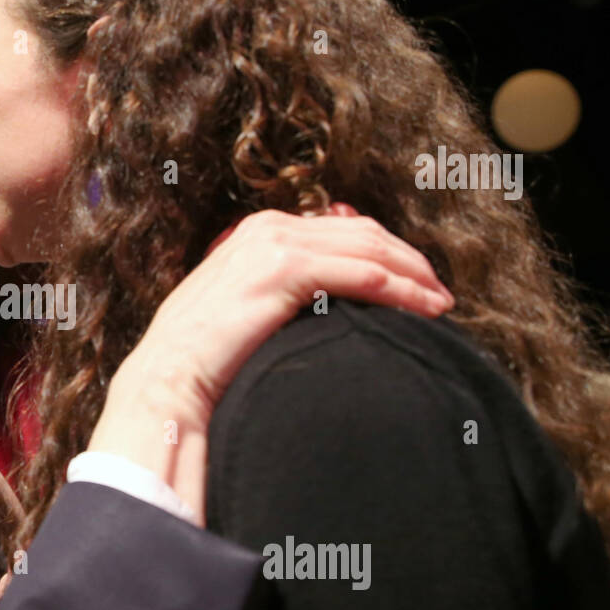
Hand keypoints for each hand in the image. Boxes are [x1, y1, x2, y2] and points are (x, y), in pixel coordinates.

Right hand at [88, 205, 452, 515]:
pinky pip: (360, 273)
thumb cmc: (203, 360)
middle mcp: (270, 229)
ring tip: (441, 303)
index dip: (388, 253)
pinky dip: (399, 289)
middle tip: (441, 293)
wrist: (168, 381)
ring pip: (369, 249)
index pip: (343, 230)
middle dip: (410, 261)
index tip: (418, 282)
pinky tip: (422, 308)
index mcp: (261, 232)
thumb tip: (327, 304)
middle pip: (364, 233)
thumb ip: (283, 294)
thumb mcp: (244, 311)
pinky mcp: (283, 271)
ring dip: (413, 275)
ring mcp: (275, 246)